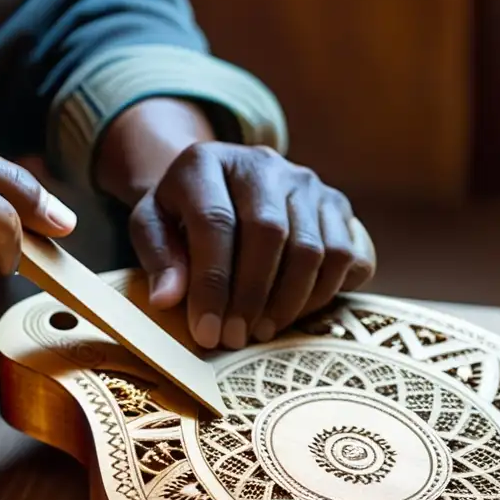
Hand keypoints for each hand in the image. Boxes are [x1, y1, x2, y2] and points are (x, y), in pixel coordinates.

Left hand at [129, 142, 375, 349]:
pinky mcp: (336, 203)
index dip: (212, 282)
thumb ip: (159, 258)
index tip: (207, 331)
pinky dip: (324, 293)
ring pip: (312, 247)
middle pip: (269, 232)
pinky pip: (346, 256)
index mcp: (207, 161)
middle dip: (251, 295)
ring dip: (288, 301)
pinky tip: (293, 313)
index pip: (215, 221)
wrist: (222, 185)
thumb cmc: (181, 214)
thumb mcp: (153, 225)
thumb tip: (167, 299)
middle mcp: (262, 163)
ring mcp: (306, 182)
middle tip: (236, 337)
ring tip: (261, 331)